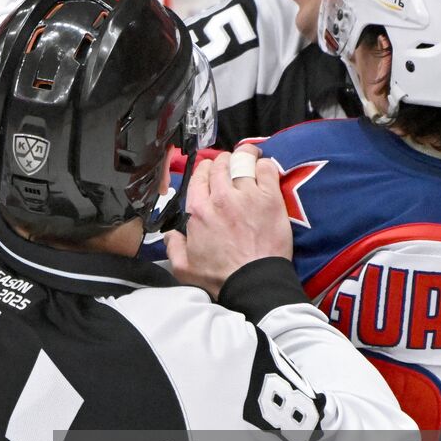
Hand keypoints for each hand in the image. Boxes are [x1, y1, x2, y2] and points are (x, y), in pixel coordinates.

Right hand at [166, 146, 292, 298]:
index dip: (205, 170)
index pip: (199, 174)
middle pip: (220, 163)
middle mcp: (221, 197)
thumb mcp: (184, 267)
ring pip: (242, 161)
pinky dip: (264, 166)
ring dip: (243, 158)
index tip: (211, 173)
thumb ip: (173, 248)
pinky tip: (263, 171)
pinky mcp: (270, 199)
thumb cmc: (220, 278)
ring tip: (248, 158)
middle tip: (230, 167)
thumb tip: (170, 235)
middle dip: (223, 162)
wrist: (254, 283)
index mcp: (198, 209)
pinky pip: (266, 169)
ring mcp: (247, 195)